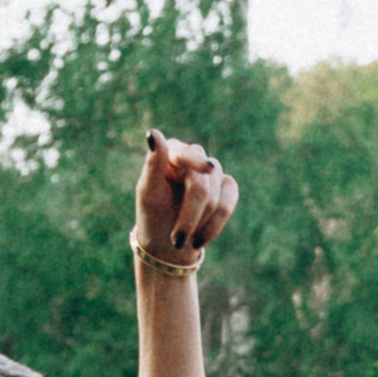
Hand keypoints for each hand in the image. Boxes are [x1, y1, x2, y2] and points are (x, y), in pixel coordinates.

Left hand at [136, 131, 238, 263]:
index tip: (207, 169)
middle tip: (177, 240)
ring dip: (200, 223)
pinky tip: (201, 237)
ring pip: (216, 197)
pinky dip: (215, 224)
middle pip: (202, 184)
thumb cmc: (153, 215)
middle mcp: (194, 156)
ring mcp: (213, 171)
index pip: (187, 154)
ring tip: (184, 240)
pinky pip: (228, 203)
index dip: (196, 162)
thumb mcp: (149, 192)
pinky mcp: (227, 186)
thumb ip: (153, 164)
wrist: (168, 243)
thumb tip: (153, 133)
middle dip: (190, 215)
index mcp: (172, 152)